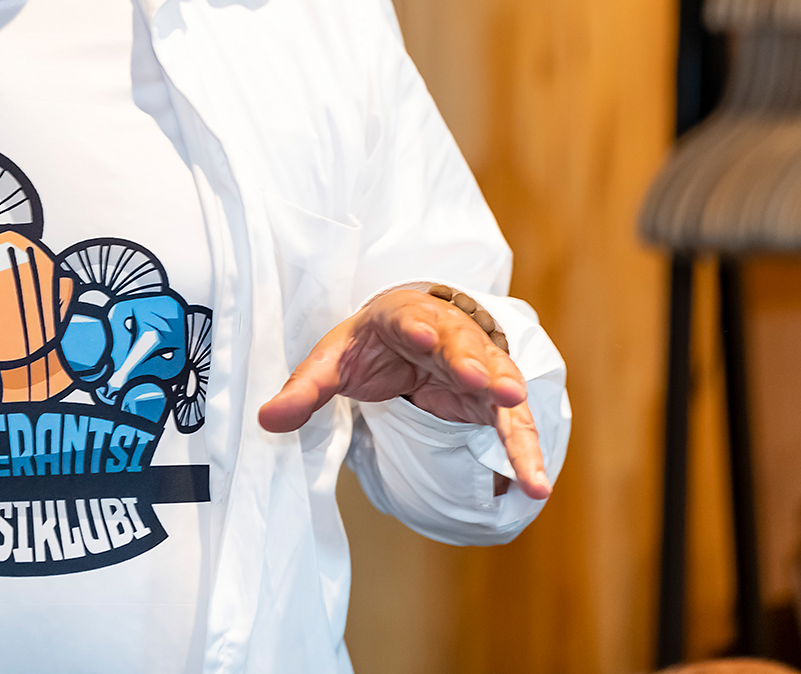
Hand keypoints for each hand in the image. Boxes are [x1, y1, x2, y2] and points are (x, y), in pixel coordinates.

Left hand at [256, 288, 550, 499]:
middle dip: (467, 359)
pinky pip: (511, 425)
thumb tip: (266, 420)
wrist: (409, 336)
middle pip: (459, 343)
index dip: (413, 326)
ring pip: (494, 376)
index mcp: (401, 317)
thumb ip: (303, 389)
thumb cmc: (369, 346)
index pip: (407, 316)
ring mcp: (475, 364)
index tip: (417, 336)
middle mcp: (446, 334)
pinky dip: (523, 450)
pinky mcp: (490, 400)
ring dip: (504, 392)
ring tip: (514, 407)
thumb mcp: (332, 361)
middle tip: (476, 377)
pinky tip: (534, 483)